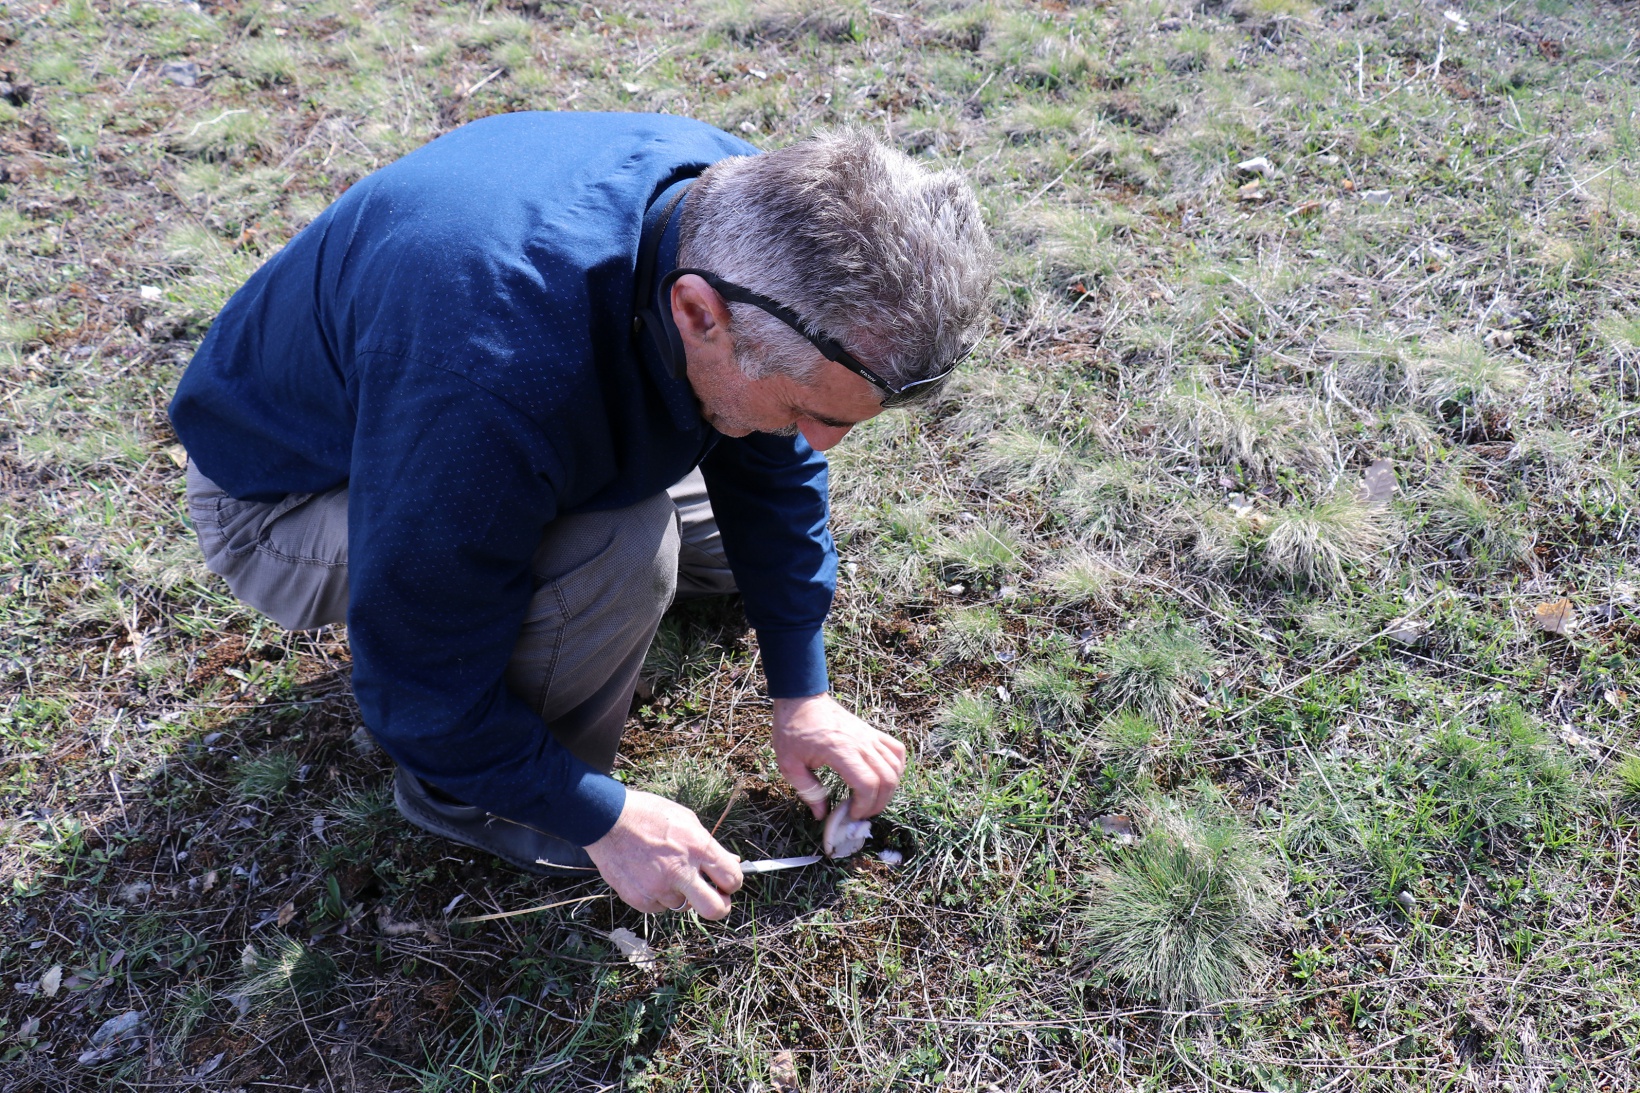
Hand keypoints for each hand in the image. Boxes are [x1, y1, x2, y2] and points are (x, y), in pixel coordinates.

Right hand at [585, 790, 742, 918]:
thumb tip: (731, 863)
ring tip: (666, 871)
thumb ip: (709, 846)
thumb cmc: (648, 815)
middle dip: (719, 906)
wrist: (607, 820)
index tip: (726, 882)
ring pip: (683, 906)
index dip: (732, 883)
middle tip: (713, 897)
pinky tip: (649, 875)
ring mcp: (659, 888)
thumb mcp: (687, 820)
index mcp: (698, 848)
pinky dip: (659, 896)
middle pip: (715, 909)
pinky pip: (659, 907)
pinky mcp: (639, 899)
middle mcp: (681, 872)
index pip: (732, 879)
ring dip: (681, 894)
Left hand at [771, 693, 906, 819]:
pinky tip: (884, 778)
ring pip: (895, 767)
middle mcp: (861, 743)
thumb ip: (808, 791)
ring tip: (870, 800)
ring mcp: (869, 736)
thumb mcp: (789, 764)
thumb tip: (822, 815)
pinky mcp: (872, 732)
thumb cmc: (792, 730)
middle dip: (878, 804)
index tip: (851, 815)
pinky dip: (897, 768)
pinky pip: (896, 750)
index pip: (867, 784)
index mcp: (840, 751)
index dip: (864, 805)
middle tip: (860, 813)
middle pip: (887, 779)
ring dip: (888, 790)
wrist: (801, 699)